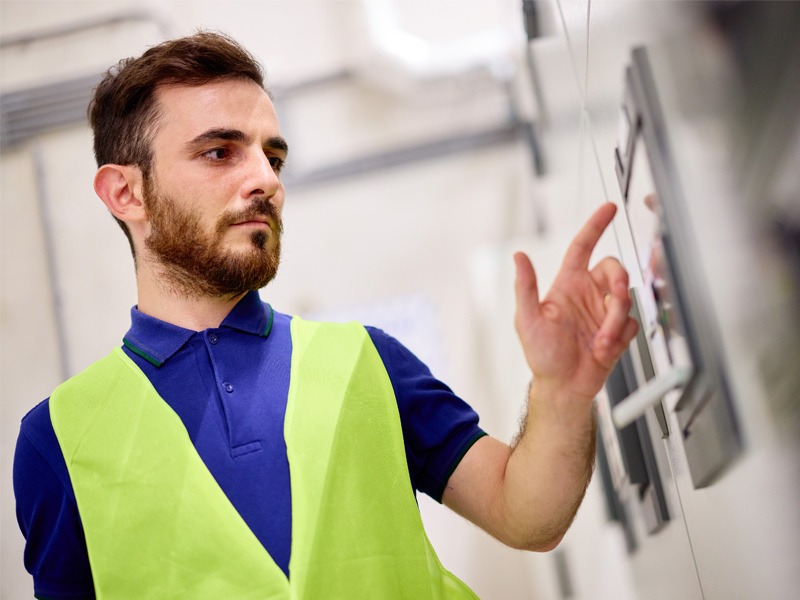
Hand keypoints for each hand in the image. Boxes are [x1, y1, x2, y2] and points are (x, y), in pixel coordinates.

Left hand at [514, 203, 637, 401]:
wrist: (564, 386)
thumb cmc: (542, 355)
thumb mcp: (528, 319)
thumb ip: (526, 286)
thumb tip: (519, 257)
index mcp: (567, 285)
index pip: (582, 247)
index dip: (596, 225)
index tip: (609, 209)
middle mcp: (588, 294)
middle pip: (614, 270)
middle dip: (618, 283)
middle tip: (614, 300)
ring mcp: (603, 312)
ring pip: (625, 298)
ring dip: (614, 321)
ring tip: (599, 342)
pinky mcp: (618, 331)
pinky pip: (631, 322)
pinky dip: (620, 336)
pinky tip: (605, 348)